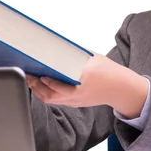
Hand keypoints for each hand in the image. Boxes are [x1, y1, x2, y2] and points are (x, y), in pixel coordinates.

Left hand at [26, 53, 148, 117]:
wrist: (120, 89)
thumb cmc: (109, 72)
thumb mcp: (93, 58)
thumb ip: (77, 54)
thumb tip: (61, 46)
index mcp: (84, 80)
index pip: (63, 85)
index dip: (50, 82)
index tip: (41, 74)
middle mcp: (78, 94)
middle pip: (52, 96)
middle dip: (37, 86)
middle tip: (29, 75)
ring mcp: (76, 101)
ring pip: (52, 100)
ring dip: (39, 91)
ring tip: (32, 79)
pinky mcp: (75, 103)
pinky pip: (57, 101)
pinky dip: (47, 94)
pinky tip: (41, 85)